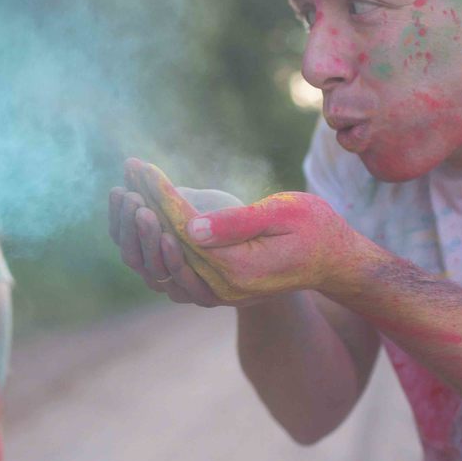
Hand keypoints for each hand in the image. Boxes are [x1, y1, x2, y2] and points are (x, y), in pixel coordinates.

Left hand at [121, 158, 358, 301]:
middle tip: (129, 171)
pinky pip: (178, 264)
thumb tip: (190, 227)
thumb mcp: (283, 214)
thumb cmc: (314, 228)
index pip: (185, 229)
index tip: (143, 169)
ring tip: (128, 188)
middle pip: (170, 243)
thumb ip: (236, 223)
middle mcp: (222, 287)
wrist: (333, 261)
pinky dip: (159, 237)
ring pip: (168, 257)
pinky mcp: (217, 287)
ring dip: (146, 223)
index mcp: (237, 268)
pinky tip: (147, 211)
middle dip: (147, 203)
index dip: (161, 196)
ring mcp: (218, 292)